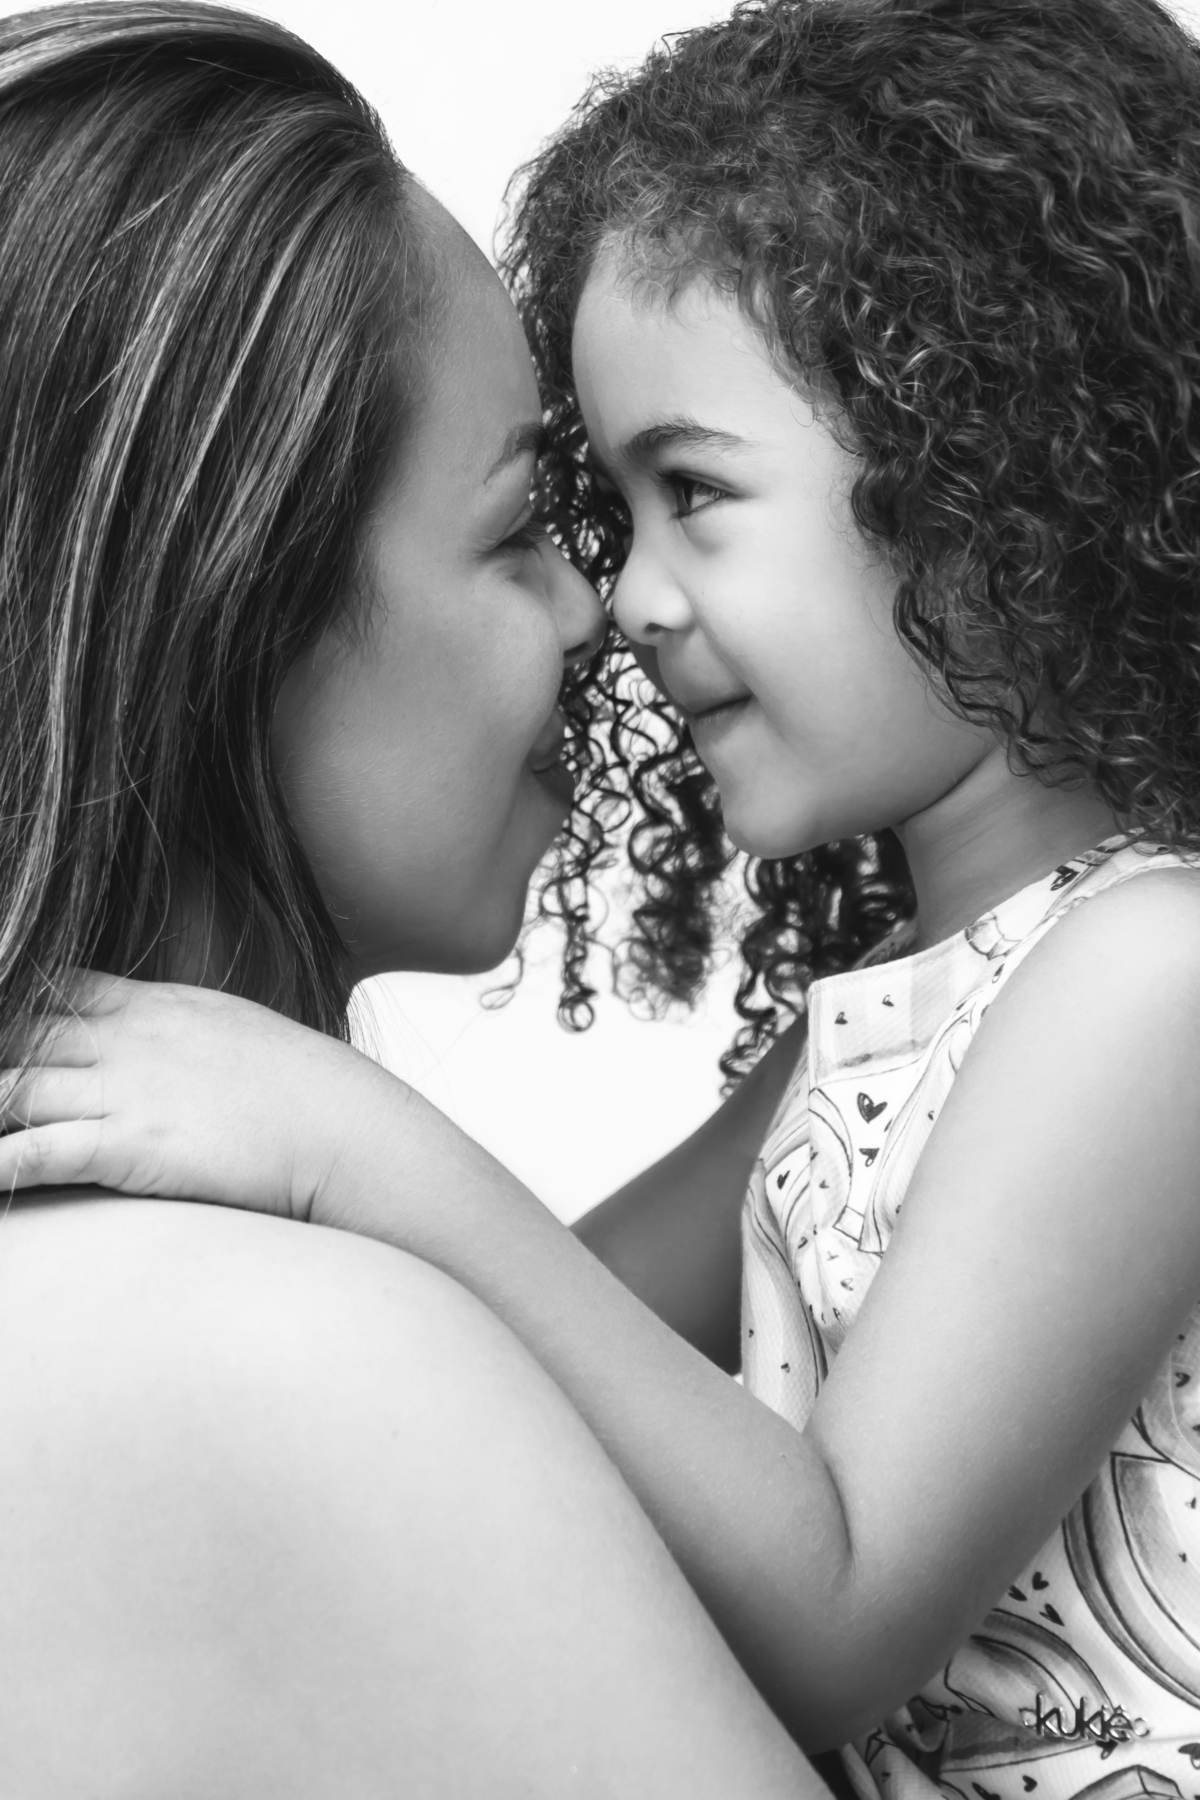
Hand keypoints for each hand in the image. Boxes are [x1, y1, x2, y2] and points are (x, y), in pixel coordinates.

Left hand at [0, 973, 405, 1220]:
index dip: (13, 993)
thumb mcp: (239, 1037)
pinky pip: (37, 1150)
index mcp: (157, 1007)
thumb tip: (175, 1050)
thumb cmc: (308, 1096)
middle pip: (19, 1031)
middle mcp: (131, 1040)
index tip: (0, 996)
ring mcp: (128, 1091)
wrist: (349, 1129)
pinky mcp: (132, 1146)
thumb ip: (187, 1035)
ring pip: (12, 1085)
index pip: (57, 984)